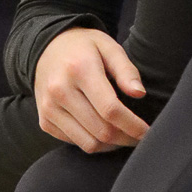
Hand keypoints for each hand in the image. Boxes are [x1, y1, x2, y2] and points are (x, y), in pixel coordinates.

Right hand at [34, 28, 148, 152]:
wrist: (46, 48)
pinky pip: (74, 142)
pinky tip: (100, 129)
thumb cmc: (84, 48)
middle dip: (126, 138)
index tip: (147, 131)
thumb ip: (125, 70)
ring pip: (88, 143)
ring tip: (122, 134)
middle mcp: (60, 91)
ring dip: (111, 145)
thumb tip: (139, 93)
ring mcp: (49, 108)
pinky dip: (92, 141)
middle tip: (138, 135)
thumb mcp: (108, 47)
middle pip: (101, 131)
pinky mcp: (44, 121)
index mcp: (80, 69)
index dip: (133, 125)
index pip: (110, 110)